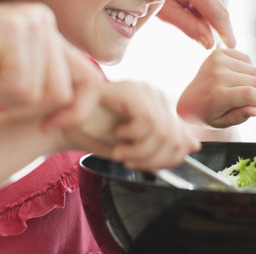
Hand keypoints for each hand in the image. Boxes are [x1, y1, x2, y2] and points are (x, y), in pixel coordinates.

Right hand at [0, 3, 101, 119]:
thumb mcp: (7, 79)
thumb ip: (40, 87)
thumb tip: (73, 113)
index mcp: (47, 29)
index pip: (88, 78)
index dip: (76, 111)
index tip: (47, 127)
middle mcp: (45, 20)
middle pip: (62, 92)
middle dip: (23, 105)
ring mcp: (33, 21)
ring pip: (41, 94)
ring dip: (3, 98)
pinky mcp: (15, 30)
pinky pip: (19, 87)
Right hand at [63, 81, 200, 171]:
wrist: (61, 122)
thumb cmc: (94, 132)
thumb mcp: (132, 146)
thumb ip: (162, 145)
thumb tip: (194, 145)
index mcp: (157, 107)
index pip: (182, 137)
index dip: (169, 159)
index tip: (144, 166)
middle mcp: (154, 95)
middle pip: (176, 138)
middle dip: (153, 159)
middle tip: (129, 161)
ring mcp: (143, 90)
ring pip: (163, 133)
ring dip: (140, 152)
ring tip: (121, 151)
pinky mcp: (131, 90)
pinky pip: (148, 122)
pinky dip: (133, 138)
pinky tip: (119, 136)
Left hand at [158, 0, 234, 48]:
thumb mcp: (165, 12)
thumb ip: (188, 27)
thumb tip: (211, 44)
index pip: (217, 12)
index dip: (226, 32)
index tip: (233, 48)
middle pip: (221, 11)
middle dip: (211, 24)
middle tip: (188, 20)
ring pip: (223, 6)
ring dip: (210, 14)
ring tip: (188, 7)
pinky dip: (211, 5)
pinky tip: (194, 0)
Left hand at [177, 48, 255, 127]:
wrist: (189, 101)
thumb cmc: (207, 115)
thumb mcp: (222, 123)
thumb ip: (240, 117)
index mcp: (217, 95)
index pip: (250, 94)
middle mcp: (217, 75)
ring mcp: (217, 61)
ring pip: (254, 70)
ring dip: (254, 82)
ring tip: (244, 90)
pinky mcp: (218, 53)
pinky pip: (247, 59)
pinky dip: (247, 69)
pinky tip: (239, 78)